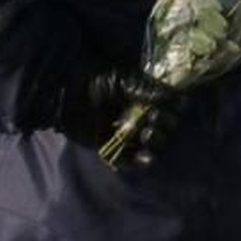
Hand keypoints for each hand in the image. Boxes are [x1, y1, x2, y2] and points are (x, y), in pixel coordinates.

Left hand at [59, 69, 183, 164]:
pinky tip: (146, 158)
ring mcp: (124, 134)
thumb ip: (149, 89)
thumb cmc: (93, 79)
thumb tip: (178, 98)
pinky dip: (140, 162)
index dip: (173, 110)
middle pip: (163, 128)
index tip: (172, 108)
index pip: (168, 108)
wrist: (62, 92)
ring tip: (147, 135)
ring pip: (150, 145)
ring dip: (155, 142)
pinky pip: (129, 160)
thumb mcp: (123, 79)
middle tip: (153, 120)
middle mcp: (137, 117)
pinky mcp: (109, 148)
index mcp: (143, 98)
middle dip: (164, 126)